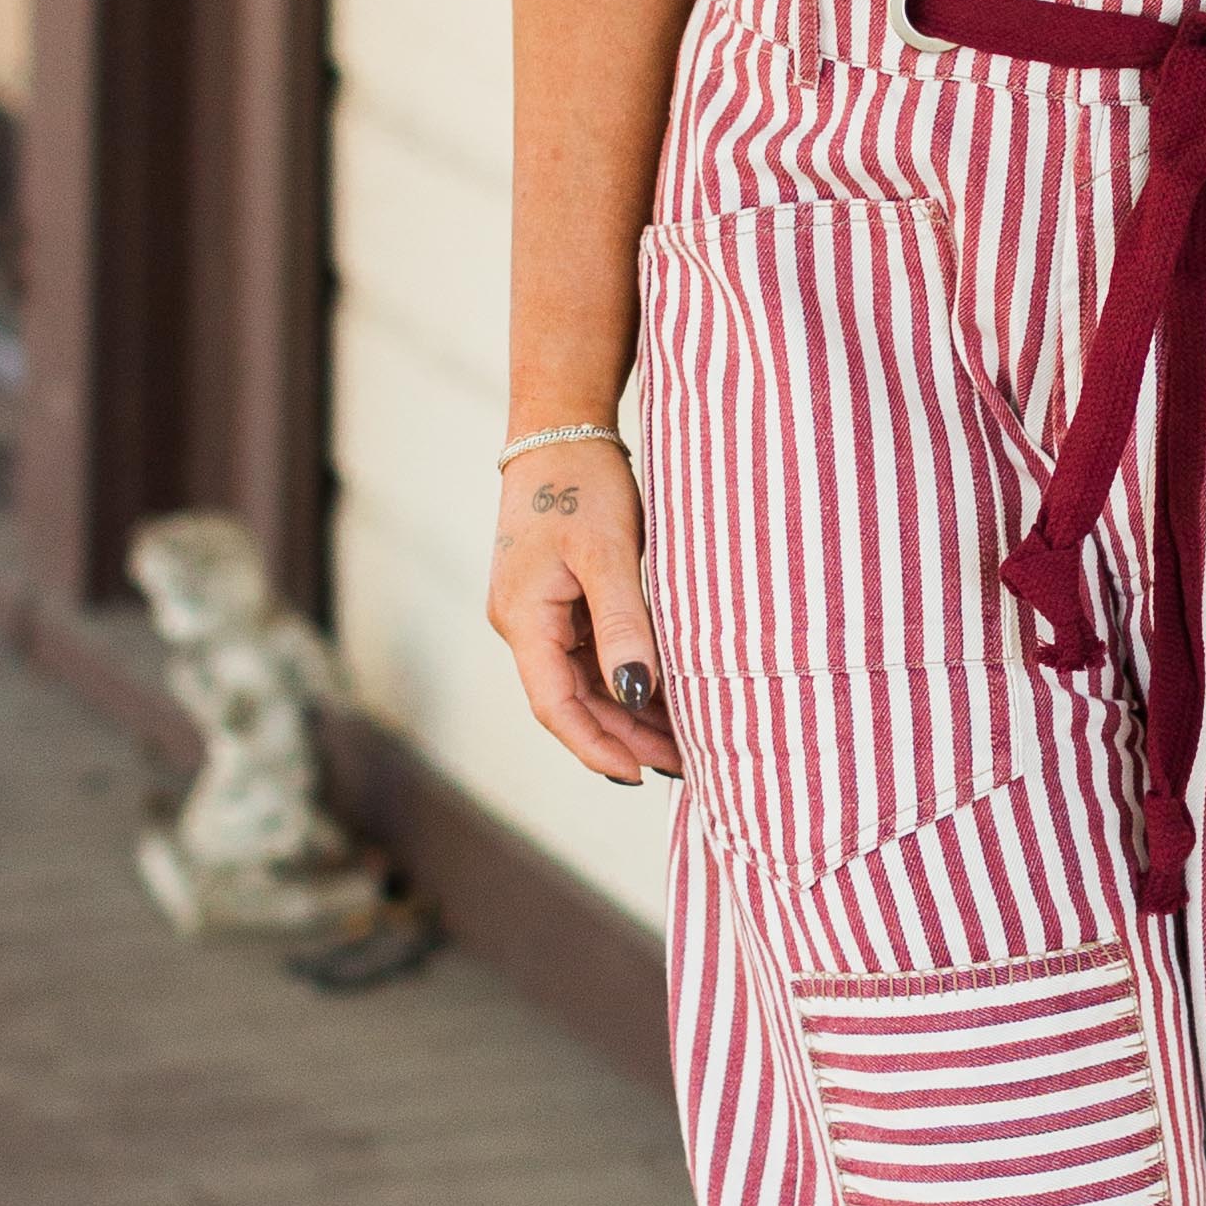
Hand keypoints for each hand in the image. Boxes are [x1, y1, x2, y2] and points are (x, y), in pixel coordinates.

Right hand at [488, 436, 685, 784]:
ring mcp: (540, 613)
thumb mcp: (609, 554)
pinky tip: (664, 695)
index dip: (595, 746)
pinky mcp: (559, 600)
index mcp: (522, 618)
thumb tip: (635, 694)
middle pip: (572, 701)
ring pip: (584, 682)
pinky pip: (591, 655)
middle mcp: (523, 624)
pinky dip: (625, 678)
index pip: (555, 705)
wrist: (561, 429)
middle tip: (683, 764)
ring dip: (627, 713)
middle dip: (623, 737)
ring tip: (681, 741)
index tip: (640, 776)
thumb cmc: (583, 483)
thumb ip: (622, 625)